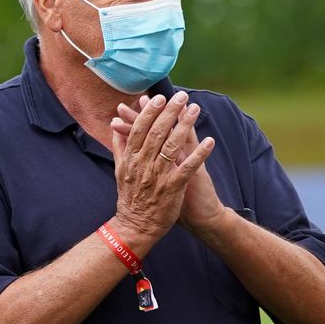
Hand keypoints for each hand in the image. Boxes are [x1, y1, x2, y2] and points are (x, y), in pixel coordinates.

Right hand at [107, 92, 212, 253]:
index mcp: (131, 159)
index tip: (159, 97)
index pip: (140, 129)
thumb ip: (119, 148)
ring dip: (185, 126)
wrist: (136, 227)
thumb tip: (115, 127)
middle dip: (170, 112)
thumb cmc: (130, 198)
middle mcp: (143, 164)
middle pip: (157, 132)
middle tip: (181, 96)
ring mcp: (158, 176)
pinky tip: (210, 141)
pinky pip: (188, 167)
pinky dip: (199, 154)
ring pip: (172, 145)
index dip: (150, 112)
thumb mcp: (119, 171)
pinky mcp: (172, 188)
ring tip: (195, 110)